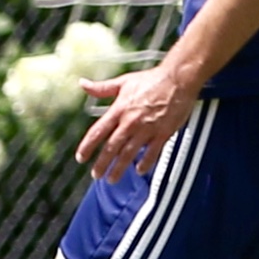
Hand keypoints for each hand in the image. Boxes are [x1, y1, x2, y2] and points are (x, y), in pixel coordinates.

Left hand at [76, 62, 197, 184]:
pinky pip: (152, 152)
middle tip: (96, 175)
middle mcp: (130, 122)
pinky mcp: (163, 133)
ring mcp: (147, 129)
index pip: (98, 132)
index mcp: (119, 109)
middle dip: (102, 164)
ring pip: (129, 153)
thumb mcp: (123, 82)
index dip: (87, 147)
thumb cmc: (150, 79)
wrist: (178, 79)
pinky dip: (145, 163)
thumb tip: (82, 84)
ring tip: (112, 179)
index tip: (80, 158)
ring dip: (119, 168)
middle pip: (111, 148)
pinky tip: (139, 171)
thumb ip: (102, 88)